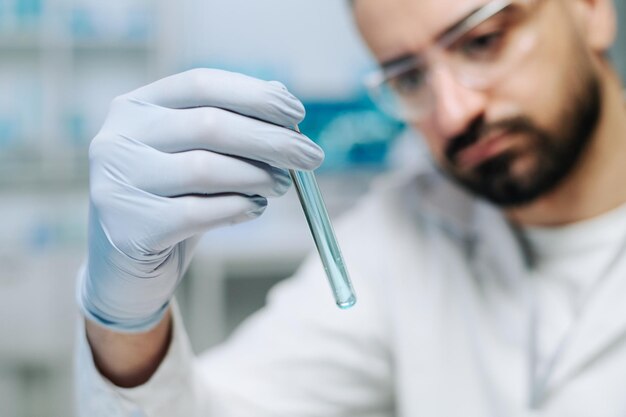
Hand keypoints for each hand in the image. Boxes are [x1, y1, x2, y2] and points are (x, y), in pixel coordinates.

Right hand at [78, 68, 323, 331]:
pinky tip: (254, 208)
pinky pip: (199, 213)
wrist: (128, 264)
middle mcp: (118, 138)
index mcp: (136, 107)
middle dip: (271, 141)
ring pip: (206, 169)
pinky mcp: (130, 228)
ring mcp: (118, 184)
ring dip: (258, 177)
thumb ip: (231, 125)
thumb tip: (284, 100)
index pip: (202, 84)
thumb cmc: (172, 198)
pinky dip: (237, 208)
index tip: (297, 115)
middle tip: (311, 157)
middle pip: (210, 125)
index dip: (255, 96)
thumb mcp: (195, 154)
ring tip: (280, 186)